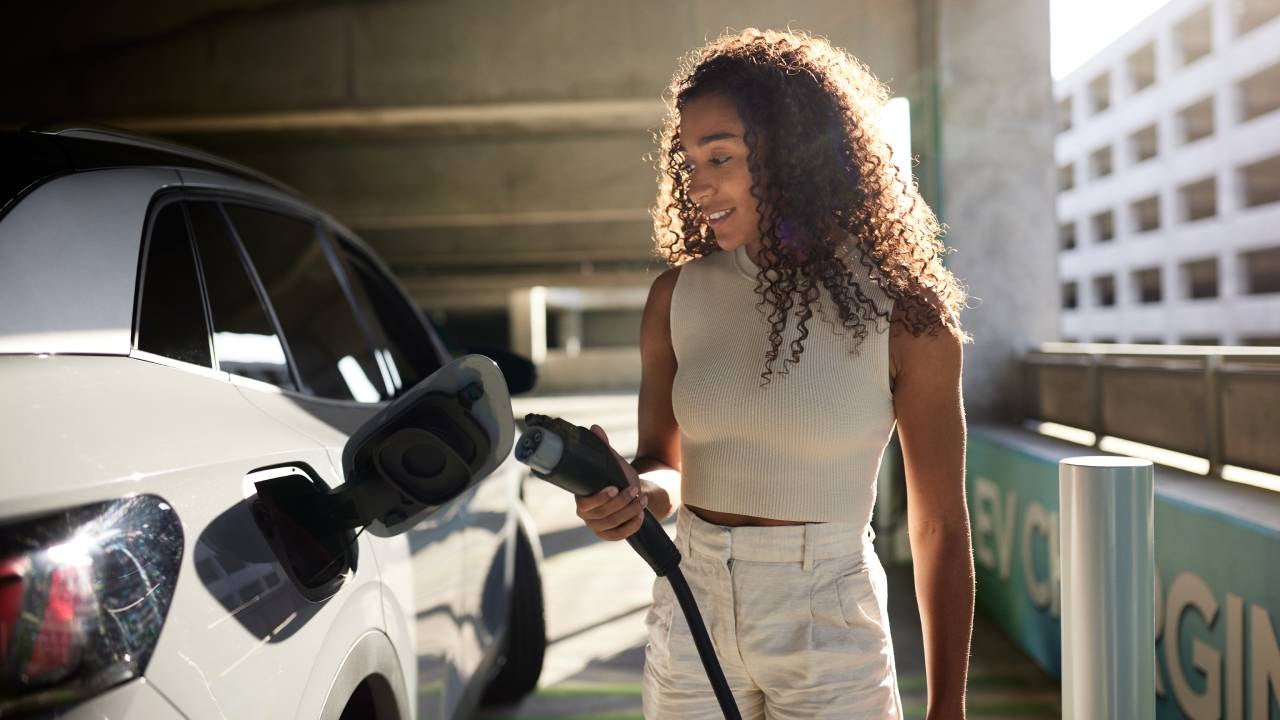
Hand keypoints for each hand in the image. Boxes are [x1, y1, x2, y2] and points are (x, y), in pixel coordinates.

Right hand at [574, 425, 647, 540]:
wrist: (630, 492)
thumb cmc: (617, 477)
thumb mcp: (611, 461)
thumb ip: (602, 446)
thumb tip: (595, 428)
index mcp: (581, 498)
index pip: (585, 504)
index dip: (600, 498)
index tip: (615, 488)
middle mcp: (586, 515)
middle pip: (602, 514)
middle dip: (622, 502)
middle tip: (635, 490)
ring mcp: (597, 527)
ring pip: (613, 524)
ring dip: (629, 512)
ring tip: (642, 500)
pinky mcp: (609, 534)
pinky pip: (618, 536)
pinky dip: (630, 527)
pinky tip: (639, 516)